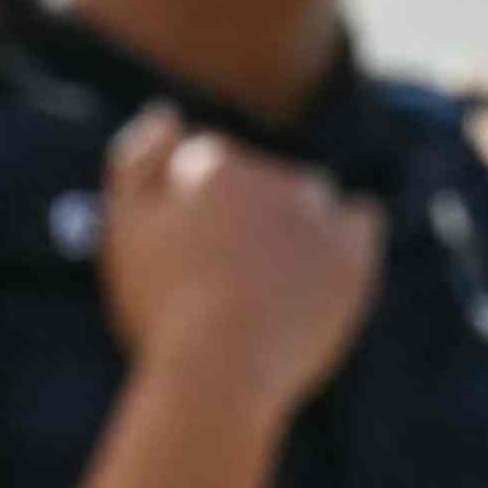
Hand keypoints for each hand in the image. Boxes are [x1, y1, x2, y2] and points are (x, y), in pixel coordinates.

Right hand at [95, 105, 381, 420]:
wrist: (219, 372)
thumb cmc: (161, 306)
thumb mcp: (125, 229)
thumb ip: (137, 164)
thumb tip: (169, 114)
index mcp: (212, 163)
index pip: (208, 169)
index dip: (196, 212)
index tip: (189, 258)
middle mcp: (271, 175)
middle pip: (259, 184)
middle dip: (246, 217)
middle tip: (227, 282)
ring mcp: (318, 214)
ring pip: (309, 200)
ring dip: (294, 226)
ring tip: (269, 286)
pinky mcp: (354, 254)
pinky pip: (362, 220)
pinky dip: (346, 234)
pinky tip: (325, 263)